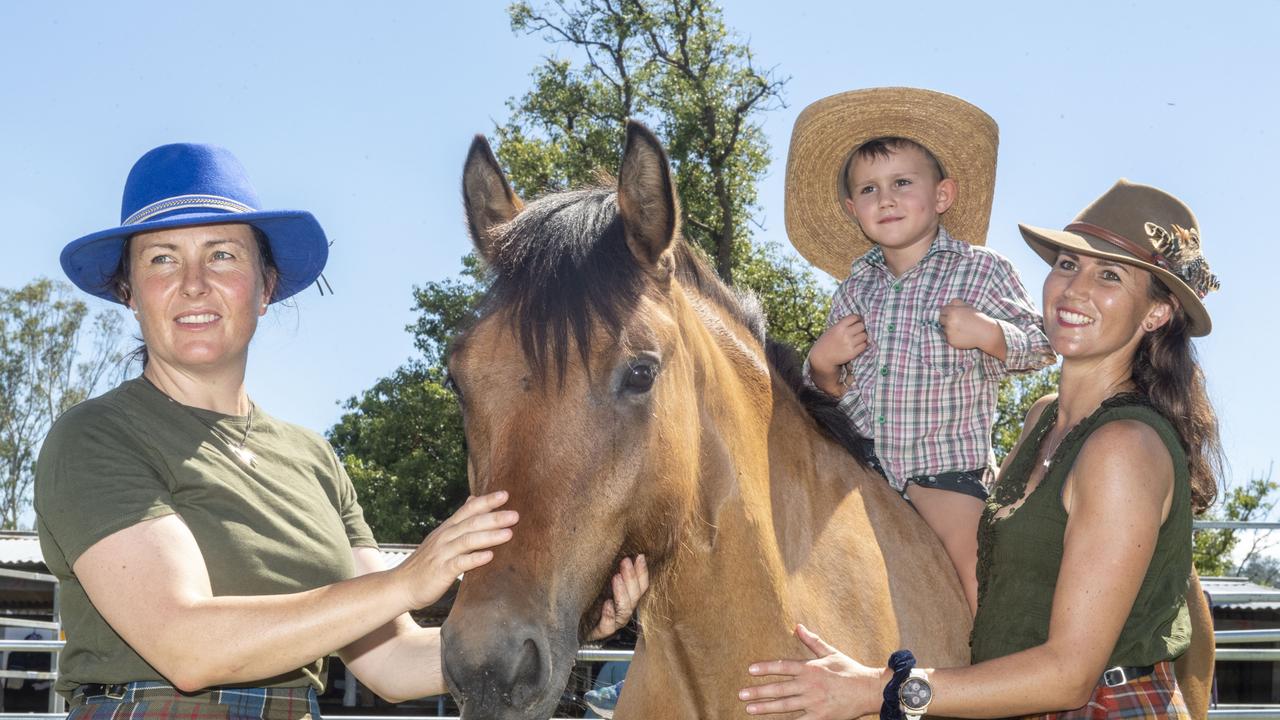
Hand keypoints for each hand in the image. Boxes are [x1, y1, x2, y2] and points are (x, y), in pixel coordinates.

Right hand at [396, 491, 517, 609]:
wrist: (401, 586)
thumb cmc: (426, 563)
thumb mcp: (441, 537)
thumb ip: (458, 521)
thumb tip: (473, 499)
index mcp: (446, 529)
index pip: (468, 510)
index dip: (486, 502)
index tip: (505, 494)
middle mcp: (444, 538)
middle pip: (471, 523)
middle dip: (494, 517)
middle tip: (515, 514)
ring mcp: (442, 554)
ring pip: (467, 540)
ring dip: (489, 536)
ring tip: (509, 533)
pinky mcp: (441, 571)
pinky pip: (460, 563)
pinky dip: (475, 558)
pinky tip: (489, 556)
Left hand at [587, 555, 648, 639]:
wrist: (575, 625)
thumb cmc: (589, 600)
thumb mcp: (601, 583)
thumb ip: (612, 571)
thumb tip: (619, 551)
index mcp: (627, 598)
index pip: (641, 586)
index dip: (642, 572)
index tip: (640, 556)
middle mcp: (623, 610)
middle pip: (634, 596)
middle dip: (631, 578)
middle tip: (625, 562)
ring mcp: (613, 622)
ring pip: (624, 610)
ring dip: (622, 593)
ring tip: (617, 577)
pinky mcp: (600, 632)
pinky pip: (607, 626)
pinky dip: (609, 615)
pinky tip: (607, 604)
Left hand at [739, 624, 884, 718]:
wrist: (870, 690)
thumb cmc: (850, 670)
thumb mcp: (831, 653)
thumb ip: (812, 641)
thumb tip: (797, 626)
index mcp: (811, 668)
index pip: (783, 666)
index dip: (766, 667)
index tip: (750, 669)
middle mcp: (810, 685)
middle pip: (779, 688)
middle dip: (759, 691)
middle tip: (741, 693)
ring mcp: (814, 702)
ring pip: (785, 706)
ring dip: (766, 707)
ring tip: (750, 708)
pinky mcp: (821, 717)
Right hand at [809, 315, 868, 395]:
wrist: (822, 357)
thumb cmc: (827, 342)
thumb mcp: (832, 329)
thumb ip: (843, 325)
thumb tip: (857, 321)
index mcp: (839, 327)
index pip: (854, 317)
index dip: (857, 318)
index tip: (857, 321)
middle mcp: (845, 334)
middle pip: (861, 326)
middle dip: (860, 328)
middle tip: (857, 331)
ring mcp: (849, 344)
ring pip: (864, 336)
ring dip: (862, 336)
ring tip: (857, 339)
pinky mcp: (852, 353)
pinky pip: (864, 345)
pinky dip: (862, 345)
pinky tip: (857, 345)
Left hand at [937, 299, 1001, 353]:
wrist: (986, 333)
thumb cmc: (977, 318)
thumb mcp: (967, 306)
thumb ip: (955, 303)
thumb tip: (945, 304)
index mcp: (952, 311)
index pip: (942, 311)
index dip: (947, 313)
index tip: (953, 316)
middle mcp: (949, 321)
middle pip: (940, 320)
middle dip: (946, 320)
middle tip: (957, 323)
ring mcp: (949, 332)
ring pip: (944, 329)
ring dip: (949, 329)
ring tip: (962, 329)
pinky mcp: (950, 340)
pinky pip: (947, 337)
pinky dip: (952, 337)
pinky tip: (962, 336)